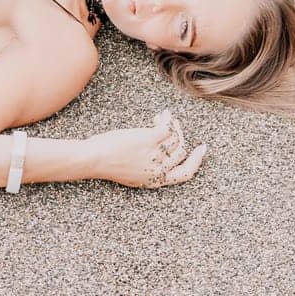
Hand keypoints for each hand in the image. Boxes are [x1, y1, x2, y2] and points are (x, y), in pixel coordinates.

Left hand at [92, 109, 207, 188]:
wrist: (93, 159)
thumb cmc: (105, 164)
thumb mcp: (130, 174)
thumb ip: (146, 169)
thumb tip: (156, 154)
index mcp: (155, 180)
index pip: (185, 174)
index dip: (196, 161)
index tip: (202, 149)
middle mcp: (158, 170)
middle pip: (181, 152)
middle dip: (181, 137)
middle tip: (175, 126)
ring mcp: (155, 155)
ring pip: (176, 138)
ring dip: (174, 126)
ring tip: (165, 118)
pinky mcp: (150, 140)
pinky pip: (168, 127)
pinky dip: (168, 119)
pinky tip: (163, 114)